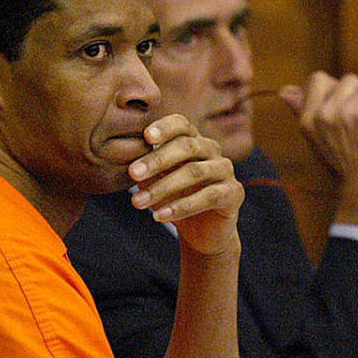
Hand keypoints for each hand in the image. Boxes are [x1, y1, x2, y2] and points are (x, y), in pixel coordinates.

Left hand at [128, 114, 243, 255]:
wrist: (202, 232)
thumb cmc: (175, 199)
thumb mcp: (156, 181)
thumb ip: (144, 168)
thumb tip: (123, 159)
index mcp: (192, 140)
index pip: (181, 124)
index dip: (165, 127)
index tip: (146, 136)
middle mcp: (212, 150)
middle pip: (186, 146)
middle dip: (157, 160)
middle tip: (133, 174)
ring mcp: (225, 170)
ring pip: (194, 172)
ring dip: (163, 187)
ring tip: (138, 202)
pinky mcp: (234, 193)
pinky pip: (208, 196)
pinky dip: (182, 206)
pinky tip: (160, 216)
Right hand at [281, 72, 357, 233]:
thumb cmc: (345, 163)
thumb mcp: (316, 136)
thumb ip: (302, 110)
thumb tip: (285, 91)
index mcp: (307, 118)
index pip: (318, 79)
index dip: (336, 89)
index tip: (343, 107)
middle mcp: (323, 114)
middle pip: (349, 80)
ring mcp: (346, 114)